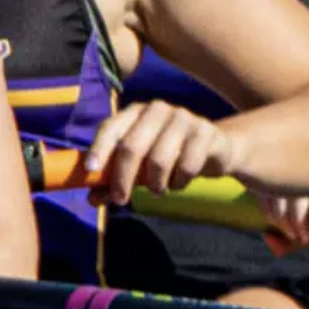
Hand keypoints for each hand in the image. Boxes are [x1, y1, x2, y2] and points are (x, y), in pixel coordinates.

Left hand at [81, 100, 238, 205]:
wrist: (216, 148)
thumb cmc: (170, 155)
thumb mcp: (141, 166)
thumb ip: (115, 179)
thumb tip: (92, 199)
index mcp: (135, 113)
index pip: (111, 127)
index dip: (99, 148)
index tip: (91, 169)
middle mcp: (157, 109)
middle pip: (132, 146)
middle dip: (123, 177)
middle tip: (120, 199)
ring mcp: (183, 118)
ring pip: (159, 159)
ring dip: (155, 183)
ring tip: (158, 189)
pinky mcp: (205, 132)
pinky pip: (186, 165)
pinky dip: (179, 182)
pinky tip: (180, 181)